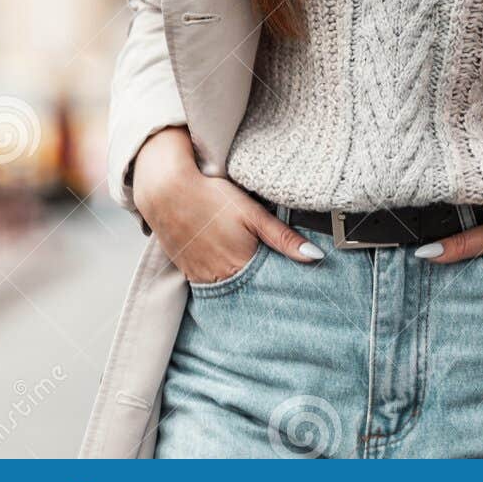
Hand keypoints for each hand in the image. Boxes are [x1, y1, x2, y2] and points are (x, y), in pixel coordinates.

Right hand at [131, 126, 324, 278]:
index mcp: (240, 266)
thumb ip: (284, 238)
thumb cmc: (212, 196)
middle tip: (271, 276)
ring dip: (239, 282)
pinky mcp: (186, 271)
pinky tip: (225, 261)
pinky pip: (208, 282)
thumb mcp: (253, 213)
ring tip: (246, 265)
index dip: (279, 284)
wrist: (166, 190)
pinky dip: (220, 276)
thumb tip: (316, 257)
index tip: (291, 286)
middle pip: (247, 290)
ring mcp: (200, 277)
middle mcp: (219, 278)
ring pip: (228, 288)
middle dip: (260, 286)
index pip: (267, 287)